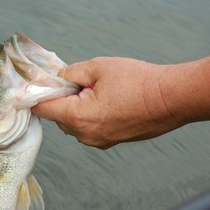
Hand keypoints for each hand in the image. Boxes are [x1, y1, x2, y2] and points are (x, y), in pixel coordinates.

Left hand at [32, 57, 182, 148]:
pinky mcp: (110, 142)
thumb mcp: (98, 67)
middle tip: (77, 82)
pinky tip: (107, 101)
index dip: (37, 95)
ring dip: (76, 108)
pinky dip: (89, 116)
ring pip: (73, 124)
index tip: (39, 84)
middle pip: (58, 117)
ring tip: (96, 91)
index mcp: (78, 117)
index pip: (43, 109)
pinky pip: (89, 129)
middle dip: (61, 99)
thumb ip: (71, 73)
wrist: (171, 99)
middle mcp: (85, 135)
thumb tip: (58, 78)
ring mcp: (99, 141)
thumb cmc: (137, 81)